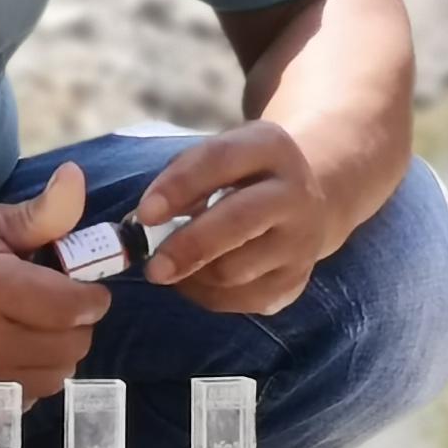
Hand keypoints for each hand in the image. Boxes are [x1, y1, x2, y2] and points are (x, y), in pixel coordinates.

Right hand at [0, 160, 111, 415]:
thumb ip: (39, 214)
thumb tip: (76, 179)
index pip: (71, 307)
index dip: (90, 296)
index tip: (84, 288)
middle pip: (70, 346)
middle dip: (76, 324)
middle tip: (57, 307)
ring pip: (55, 379)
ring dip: (56, 354)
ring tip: (36, 331)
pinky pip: (27, 401)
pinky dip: (29, 380)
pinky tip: (11, 356)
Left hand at [136, 121, 342, 314]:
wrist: (306, 202)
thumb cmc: (242, 177)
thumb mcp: (219, 157)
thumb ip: (181, 179)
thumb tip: (141, 225)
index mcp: (269, 147)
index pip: (220, 160)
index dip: (178, 187)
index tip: (144, 215)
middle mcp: (295, 193)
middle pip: (238, 221)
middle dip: (188, 247)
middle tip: (152, 268)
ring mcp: (301, 242)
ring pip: (234, 270)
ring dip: (192, 274)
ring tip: (173, 265)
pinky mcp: (295, 282)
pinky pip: (240, 300)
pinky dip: (207, 294)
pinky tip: (196, 278)